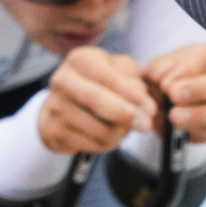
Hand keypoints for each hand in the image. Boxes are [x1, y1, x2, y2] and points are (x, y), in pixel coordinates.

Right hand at [39, 46, 156, 153]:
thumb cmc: (100, 82)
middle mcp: (62, 81)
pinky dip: (108, 143)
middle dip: (126, 116)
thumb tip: (141, 98)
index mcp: (80, 60)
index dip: (133, 95)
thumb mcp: (119, 70)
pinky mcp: (55, 131)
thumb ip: (133, 79)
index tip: (150, 109)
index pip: (109, 79)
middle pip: (97, 102)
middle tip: (145, 125)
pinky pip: (93, 146)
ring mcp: (55, 107)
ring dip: (120, 132)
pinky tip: (108, 134)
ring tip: (123, 126)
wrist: (65, 102)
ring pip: (99, 129)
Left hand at [142, 43, 205, 142]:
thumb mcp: (158, 67)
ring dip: (196, 114)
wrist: (163, 99)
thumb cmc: (166, 75)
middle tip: (174, 95)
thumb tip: (163, 78)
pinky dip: (193, 129)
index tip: (169, 80)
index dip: (190, 68)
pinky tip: (179, 128)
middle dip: (198, 89)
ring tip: (174, 116)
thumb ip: (159, 70)